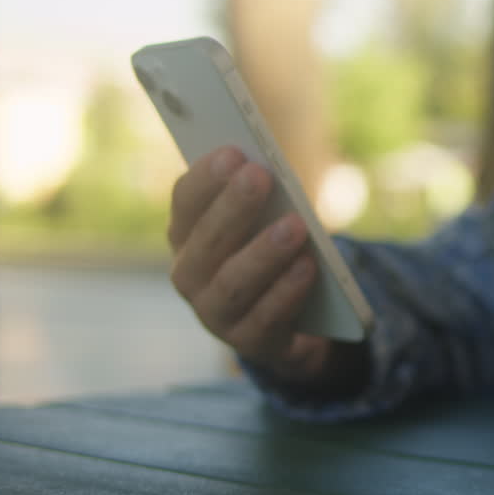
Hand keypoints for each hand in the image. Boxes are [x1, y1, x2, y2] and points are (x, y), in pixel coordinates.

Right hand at [168, 146, 330, 382]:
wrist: (293, 321)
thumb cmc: (270, 253)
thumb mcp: (264, 220)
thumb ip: (262, 197)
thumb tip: (269, 166)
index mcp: (187, 236)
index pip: (185, 201)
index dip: (207, 177)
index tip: (234, 152)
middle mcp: (191, 276)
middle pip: (206, 241)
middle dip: (234, 207)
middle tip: (261, 176)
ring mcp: (216, 314)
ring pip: (233, 283)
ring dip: (263, 252)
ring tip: (295, 225)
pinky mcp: (250, 342)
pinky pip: (265, 318)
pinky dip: (287, 291)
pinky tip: (308, 267)